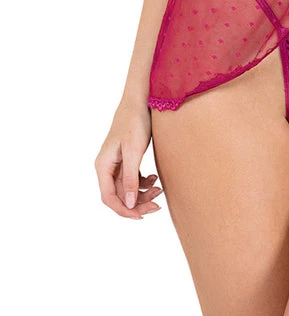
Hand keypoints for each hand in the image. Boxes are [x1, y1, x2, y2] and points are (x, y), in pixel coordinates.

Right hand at [95, 100, 163, 219]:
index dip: (124, 210)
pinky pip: (132, 178)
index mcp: (103, 166)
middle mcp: (106, 166)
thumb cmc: (134, 122)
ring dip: (142, 192)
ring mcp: (116, 163)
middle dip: (137, 202)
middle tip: (157, 206)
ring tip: (159, 189)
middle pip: (118, 195)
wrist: (139, 100)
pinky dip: (143, 182)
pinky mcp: (126, 158)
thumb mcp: (134, 151)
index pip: (109, 198)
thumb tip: (128, 203)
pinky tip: (154, 178)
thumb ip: (129, 178)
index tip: (142, 215)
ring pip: (126, 188)